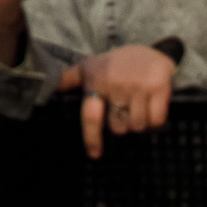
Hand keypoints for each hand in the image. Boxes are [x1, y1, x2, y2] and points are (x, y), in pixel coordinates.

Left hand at [58, 46, 176, 158]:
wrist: (150, 51)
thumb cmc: (115, 65)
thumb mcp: (90, 67)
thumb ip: (68, 79)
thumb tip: (47, 88)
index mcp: (96, 81)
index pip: (91, 115)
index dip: (92, 137)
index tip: (95, 155)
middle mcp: (116, 84)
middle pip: (118, 127)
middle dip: (121, 124)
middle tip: (124, 110)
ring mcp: (138, 86)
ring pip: (137, 126)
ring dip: (139, 124)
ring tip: (138, 108)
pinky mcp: (159, 88)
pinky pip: (156, 121)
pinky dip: (155, 122)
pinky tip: (151, 109)